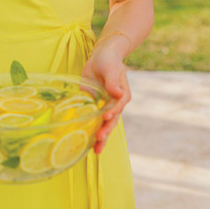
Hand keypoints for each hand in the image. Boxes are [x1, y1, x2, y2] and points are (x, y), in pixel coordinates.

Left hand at [82, 37, 131, 154]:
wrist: (102, 57)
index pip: (117, 106)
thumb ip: (113, 81)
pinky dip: (91, 133)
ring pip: (104, 126)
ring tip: (96, 150)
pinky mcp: (96, 109)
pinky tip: (87, 144)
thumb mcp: (111, 69)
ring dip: (101, 138)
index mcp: (122, 96)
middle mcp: (115, 105)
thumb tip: (117, 93)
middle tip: (99, 138)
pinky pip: (94, 123)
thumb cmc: (109, 60)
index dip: (112, 112)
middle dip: (106, 130)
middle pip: (112, 121)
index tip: (105, 117)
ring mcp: (106, 108)